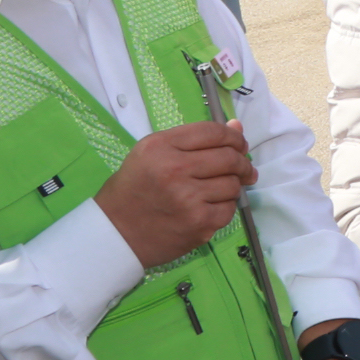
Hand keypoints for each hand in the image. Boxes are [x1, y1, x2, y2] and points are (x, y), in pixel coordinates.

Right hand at [97, 121, 256, 269]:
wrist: (116, 233)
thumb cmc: (133, 189)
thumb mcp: (152, 154)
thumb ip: (194, 139)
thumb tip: (237, 127)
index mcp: (161, 146)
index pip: (213, 132)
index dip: (234, 136)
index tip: (239, 144)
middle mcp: (175, 169)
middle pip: (229, 158)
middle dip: (242, 162)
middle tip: (243, 168)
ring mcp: (188, 198)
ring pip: (233, 185)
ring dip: (233, 186)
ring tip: (221, 189)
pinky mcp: (199, 223)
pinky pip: (229, 209)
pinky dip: (225, 207)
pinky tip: (210, 207)